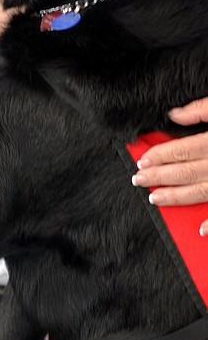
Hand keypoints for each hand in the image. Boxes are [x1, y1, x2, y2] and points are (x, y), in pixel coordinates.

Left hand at [133, 99, 207, 233]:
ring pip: (202, 192)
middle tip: (137, 180)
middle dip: (159, 177)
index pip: (183, 149)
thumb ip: (202, 109)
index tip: (142, 160)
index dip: (160, 155)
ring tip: (155, 199)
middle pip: (187, 172)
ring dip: (177, 197)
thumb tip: (174, 114)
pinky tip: (202, 230)